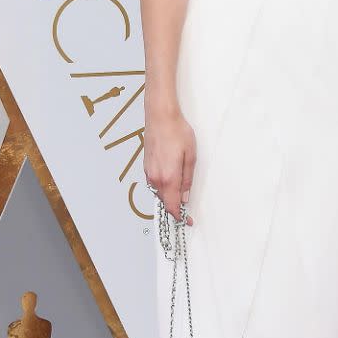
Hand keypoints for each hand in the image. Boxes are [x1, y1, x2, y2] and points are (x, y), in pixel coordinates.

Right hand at [144, 106, 195, 224]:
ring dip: (168, 199)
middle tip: (186, 212)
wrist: (160, 117)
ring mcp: (149, 172)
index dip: (180, 216)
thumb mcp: (190, 157)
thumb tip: (185, 196)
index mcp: (169, 177)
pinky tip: (170, 185)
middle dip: (175, 210)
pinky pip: (154, 184)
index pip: (173, 206)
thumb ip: (187, 179)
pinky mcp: (146, 166)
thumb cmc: (177, 132)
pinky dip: (162, 189)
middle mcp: (156, 178)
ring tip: (180, 199)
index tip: (188, 221)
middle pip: (165, 202)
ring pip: (159, 193)